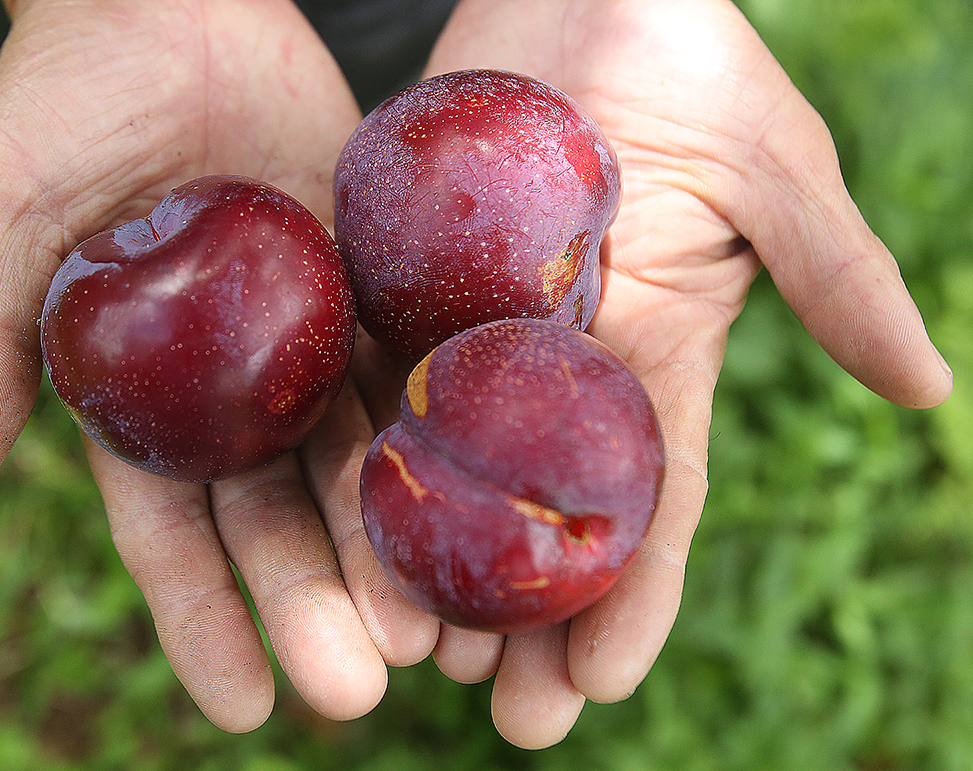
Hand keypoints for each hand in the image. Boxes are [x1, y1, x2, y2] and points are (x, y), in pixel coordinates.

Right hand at [0, 0, 439, 731]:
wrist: (163, 3)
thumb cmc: (59, 101)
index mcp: (142, 399)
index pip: (170, 534)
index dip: (202, 619)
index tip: (244, 707)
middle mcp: (231, 388)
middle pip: (276, 518)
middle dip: (312, 604)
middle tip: (358, 692)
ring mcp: (306, 340)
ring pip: (354, 463)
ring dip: (389, 547)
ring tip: (430, 634)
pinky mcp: (368, 283)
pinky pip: (409, 366)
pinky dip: (439, 436)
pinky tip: (475, 504)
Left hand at [421, 0, 952, 747]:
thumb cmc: (690, 61)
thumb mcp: (775, 168)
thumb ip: (832, 276)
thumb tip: (927, 389)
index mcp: (655, 351)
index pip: (647, 496)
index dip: (629, 594)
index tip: (602, 686)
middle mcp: (559, 361)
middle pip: (539, 510)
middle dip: (526, 615)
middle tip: (499, 710)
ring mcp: (472, 328)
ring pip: (448, 470)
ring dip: (431, 564)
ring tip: (409, 655)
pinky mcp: (396, 282)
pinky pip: (370, 379)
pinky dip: (357, 457)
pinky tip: (338, 533)